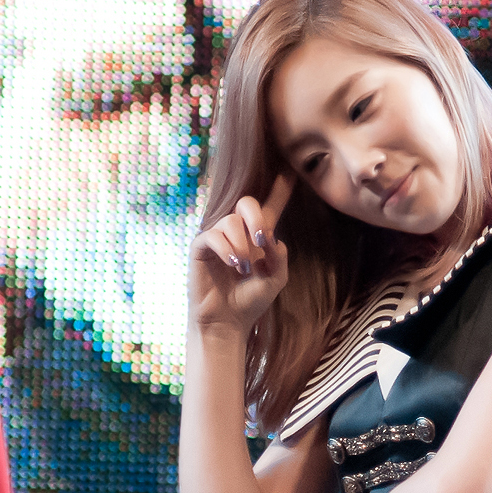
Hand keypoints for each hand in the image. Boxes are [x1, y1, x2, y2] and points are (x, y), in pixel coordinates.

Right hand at [189, 174, 294, 338]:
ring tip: (244, 268)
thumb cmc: (250, 301)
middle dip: (256, 218)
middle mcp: (237, 232)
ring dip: (242, 245)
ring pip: (230, 222)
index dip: (281, 189)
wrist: (227, 322)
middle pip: (247, 203)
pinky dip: (227, 249)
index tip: (290, 170)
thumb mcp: (276, 279)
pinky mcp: (200, 247)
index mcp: (258, 237)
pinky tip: (233, 265)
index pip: (270, 207)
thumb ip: (280, 257)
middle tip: (262, 240)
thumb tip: (271, 236)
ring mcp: (217, 237)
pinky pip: (213, 235)